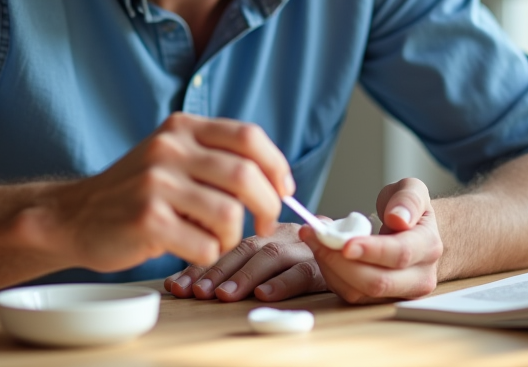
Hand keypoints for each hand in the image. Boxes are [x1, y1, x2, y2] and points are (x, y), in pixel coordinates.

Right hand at [34, 112, 294, 273]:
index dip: (277, 166)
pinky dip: (208, 255)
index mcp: (182, 128)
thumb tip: (278, 183)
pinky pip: (205, 245)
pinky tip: (190, 251)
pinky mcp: (147, 219)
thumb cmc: (134, 193)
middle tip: (264, 225)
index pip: (249, 137)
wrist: (73, 216)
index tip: (284, 191)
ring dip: (232, 237)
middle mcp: (169, 148)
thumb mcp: (171, 157)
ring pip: (230, 215)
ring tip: (213, 240)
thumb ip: (215, 158)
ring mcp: (156, 183)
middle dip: (268, 207)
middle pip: (246, 176)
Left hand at [164, 222, 326, 301]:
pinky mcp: (322, 266)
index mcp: (261, 232)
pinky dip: (283, 284)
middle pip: (243, 249)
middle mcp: (278, 236)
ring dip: (244, 277)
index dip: (199, 265)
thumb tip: (178, 283)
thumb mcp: (263, 259)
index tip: (176, 286)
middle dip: (216, 271)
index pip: (225, 246)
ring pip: (270, 258)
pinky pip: (303, 272)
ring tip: (223, 295)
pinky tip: (265, 295)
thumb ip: (230, 266)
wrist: (351, 251)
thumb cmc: (298, 259)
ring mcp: (301, 249)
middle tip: (195, 292)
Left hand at [300, 177, 442, 303]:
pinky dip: (330, 273)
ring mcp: (399, 293)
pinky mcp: (378, 301)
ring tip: (313, 239)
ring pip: (359, 292)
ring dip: (329, 267)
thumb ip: (409, 199)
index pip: (401, 254)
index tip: (344, 243)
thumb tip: (399, 218)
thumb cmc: (409, 210)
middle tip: (314, 235)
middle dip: (340, 261)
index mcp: (428, 247)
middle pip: (377, 282)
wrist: (413, 233)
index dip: (371, 250)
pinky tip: (321, 251)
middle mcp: (419, 277)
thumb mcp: (412, 190)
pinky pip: (350, 293)